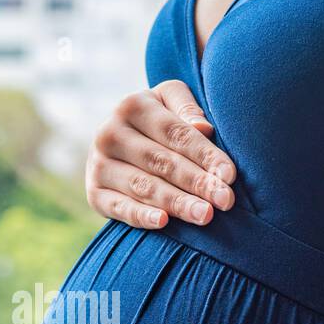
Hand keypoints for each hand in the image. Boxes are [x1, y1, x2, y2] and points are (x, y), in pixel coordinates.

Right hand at [84, 80, 236, 229]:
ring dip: (177, 202)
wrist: (119, 140)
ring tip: (205, 215)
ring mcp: (98, 165)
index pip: (176, 134)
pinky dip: (141, 216)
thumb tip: (203, 129)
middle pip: (162, 162)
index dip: (205, 155)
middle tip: (224, 200)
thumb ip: (187, 108)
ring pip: (144, 186)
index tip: (229, 176)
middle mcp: (109, 133)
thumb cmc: (159, 120)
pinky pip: (120, 208)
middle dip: (196, 182)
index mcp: (132, 105)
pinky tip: (164, 222)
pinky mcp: (94, 193)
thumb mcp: (171, 101)